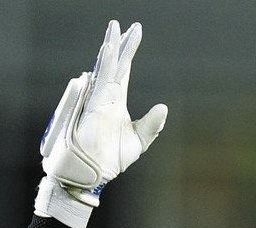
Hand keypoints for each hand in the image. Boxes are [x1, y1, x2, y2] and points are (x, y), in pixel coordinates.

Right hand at [40, 20, 167, 206]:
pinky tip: (108, 52)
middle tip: (123, 24)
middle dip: (118, 44)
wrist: (93, 174)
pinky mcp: (91, 108)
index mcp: (115, 103)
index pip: (123, 71)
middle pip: (113, 65)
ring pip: (104, 70)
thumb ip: (151, 125)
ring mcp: (96, 102)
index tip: (133, 34)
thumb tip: (163, 107)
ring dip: (110, 50)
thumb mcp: (138, 141)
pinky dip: (103, 67)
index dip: (128, 53)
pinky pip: (98, 83)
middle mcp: (104, 98)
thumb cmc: (111, 160)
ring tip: (114, 30)